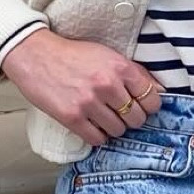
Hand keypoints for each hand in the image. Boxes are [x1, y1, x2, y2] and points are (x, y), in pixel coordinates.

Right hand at [0, 30, 162, 146]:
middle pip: (137, 118)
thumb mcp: (107, 54)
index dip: (148, 106)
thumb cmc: (71, 55)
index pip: (152, 99)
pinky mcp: (72, 117)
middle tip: (119, 113)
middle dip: (131, 118)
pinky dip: (98, 135)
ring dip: (113, 127)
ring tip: (102, 117)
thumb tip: (159, 91)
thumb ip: (134, 72)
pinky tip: (91, 125)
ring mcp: (89, 102)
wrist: (35, 55)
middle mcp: (107, 85)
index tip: (140, 106)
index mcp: (120, 67)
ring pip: (118, 130)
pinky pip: (98, 139)